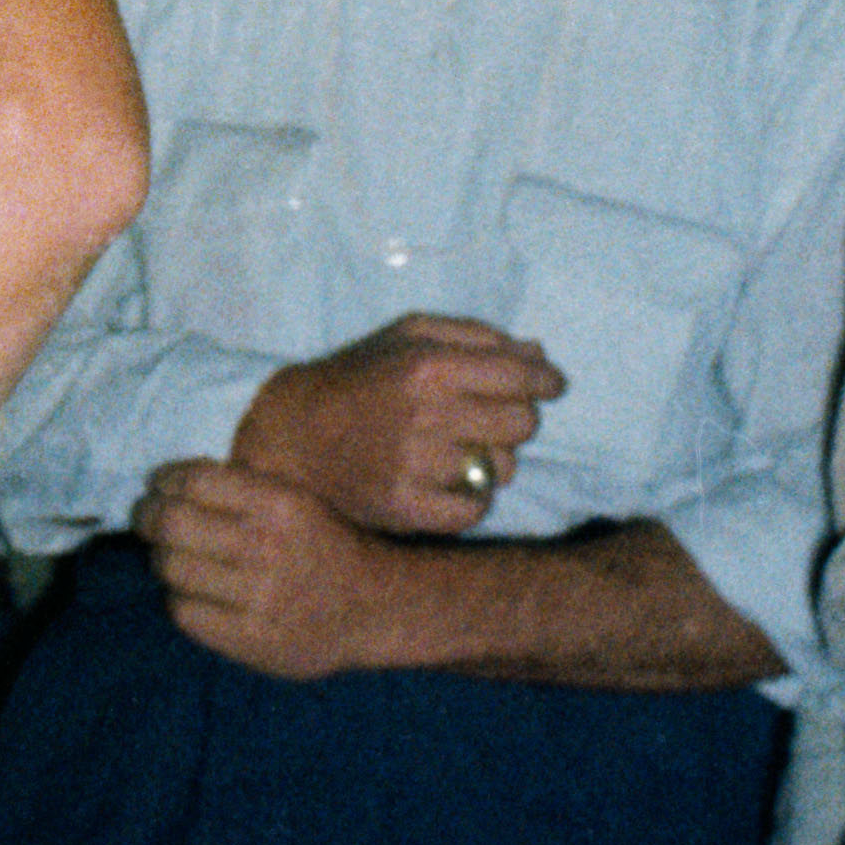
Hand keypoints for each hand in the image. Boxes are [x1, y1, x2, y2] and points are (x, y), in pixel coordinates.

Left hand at [139, 457, 414, 678]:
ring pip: (171, 568)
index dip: (165, 482)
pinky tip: (190, 592)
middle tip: (145, 518)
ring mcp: (258, 598)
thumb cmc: (324, 546)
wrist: (372, 609)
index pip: (195, 481)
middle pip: (172, 523)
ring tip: (168, 556)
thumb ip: (241, 490)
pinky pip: (184, 613)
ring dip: (161, 558)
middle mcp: (267, 548)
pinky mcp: (250, 640)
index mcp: (279, 504)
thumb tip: (170, 482)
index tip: (158, 487)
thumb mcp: (296, 501)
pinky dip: (178, 598)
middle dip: (147, 517)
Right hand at [232, 313, 561, 534]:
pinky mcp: (405, 509)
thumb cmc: (358, 376)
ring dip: (492, 456)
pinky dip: (472, 496)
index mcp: (428, 365)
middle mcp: (425, 415)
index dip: (546, 380)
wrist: (293, 435)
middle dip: (518, 416)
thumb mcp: (408, 335)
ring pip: (503, 468)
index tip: (551, 384)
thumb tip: (536, 353)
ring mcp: (415, 466)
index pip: (521, 375)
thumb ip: (475, 336)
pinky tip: (451, 480)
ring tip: (461, 446)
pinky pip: (475, 509)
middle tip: (494, 415)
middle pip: (522, 423)